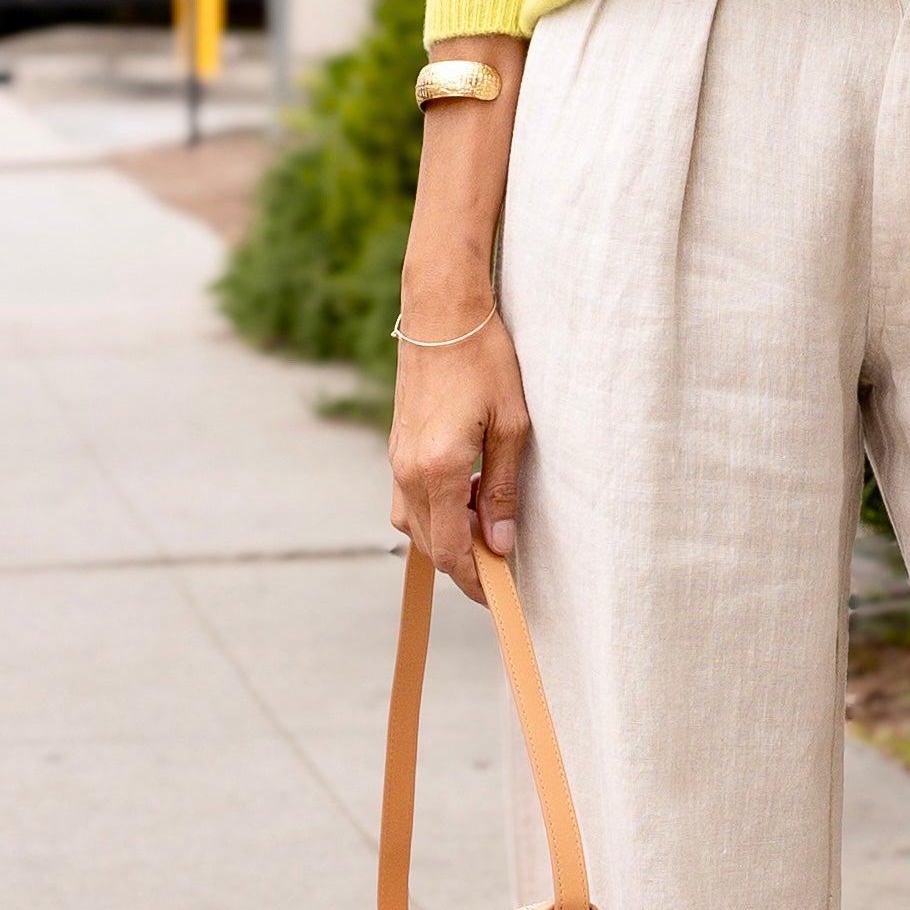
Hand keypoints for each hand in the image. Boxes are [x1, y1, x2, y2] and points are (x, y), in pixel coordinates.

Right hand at [389, 302, 529, 602]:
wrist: (441, 313)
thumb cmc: (485, 361)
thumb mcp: (512, 425)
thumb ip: (503, 488)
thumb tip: (501, 543)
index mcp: (438, 470)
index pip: (451, 550)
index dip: (476, 581)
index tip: (502, 596)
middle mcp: (408, 472)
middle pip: (430, 545)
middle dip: (465, 565)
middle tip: (505, 569)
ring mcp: (397, 461)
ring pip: (415, 526)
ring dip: (450, 539)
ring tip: (489, 528)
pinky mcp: (397, 449)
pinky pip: (409, 502)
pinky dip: (436, 514)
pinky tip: (468, 498)